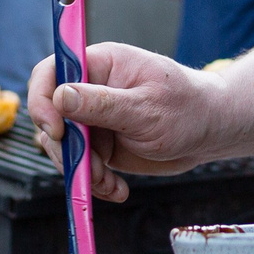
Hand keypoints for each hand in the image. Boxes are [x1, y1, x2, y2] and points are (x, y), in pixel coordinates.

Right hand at [26, 43, 240, 199]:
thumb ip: (102, 103)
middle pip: (51, 115)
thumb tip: (60, 96)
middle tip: (90, 168)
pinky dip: (94, 182)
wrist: (210, 133)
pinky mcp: (101, 145)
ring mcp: (94, 119)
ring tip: (110, 183)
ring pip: (63, 146)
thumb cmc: (187, 108)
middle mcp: (91, 89)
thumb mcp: (146, 108)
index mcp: (100, 64)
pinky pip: (82, 165)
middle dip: (65, 148)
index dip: (43, 100)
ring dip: (81, 170)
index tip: (56, 130)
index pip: (51, 72)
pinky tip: (117, 190)